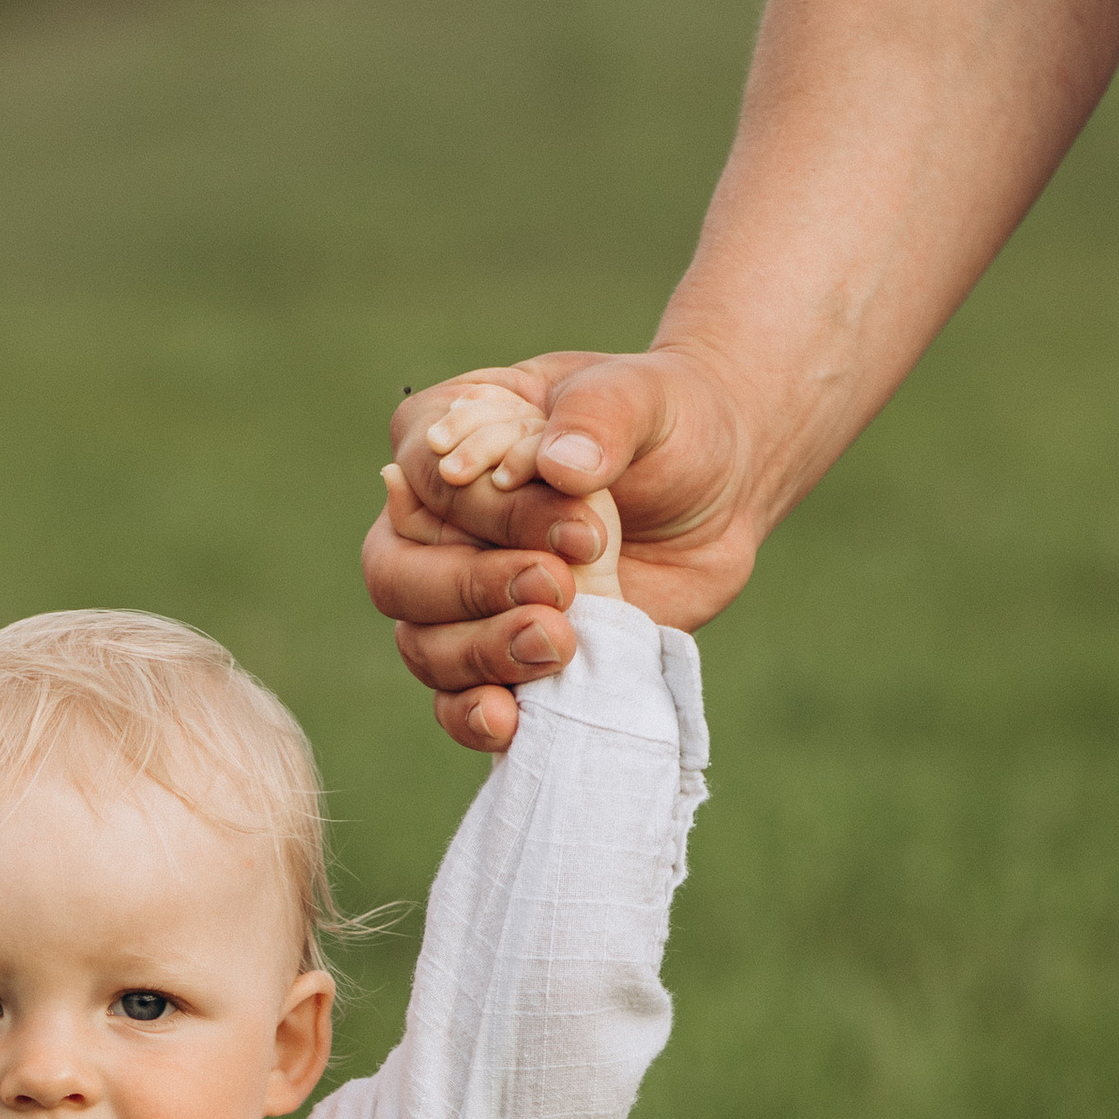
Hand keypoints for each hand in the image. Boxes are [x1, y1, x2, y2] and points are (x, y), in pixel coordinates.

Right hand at [365, 345, 764, 749]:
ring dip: (481, 654)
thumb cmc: (669, 427)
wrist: (719, 496)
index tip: (582, 531)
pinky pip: (454, 704)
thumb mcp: (645, 396)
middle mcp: (437, 526)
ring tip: (560, 644)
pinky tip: (509, 722)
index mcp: (452, 440)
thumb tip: (560, 465)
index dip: (487, 512)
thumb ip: (601, 414)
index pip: (426, 478)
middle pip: (399, 576)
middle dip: (473, 590)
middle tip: (558, 589)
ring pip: (423, 646)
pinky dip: (471, 717)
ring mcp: (462, 602)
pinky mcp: (500, 661)